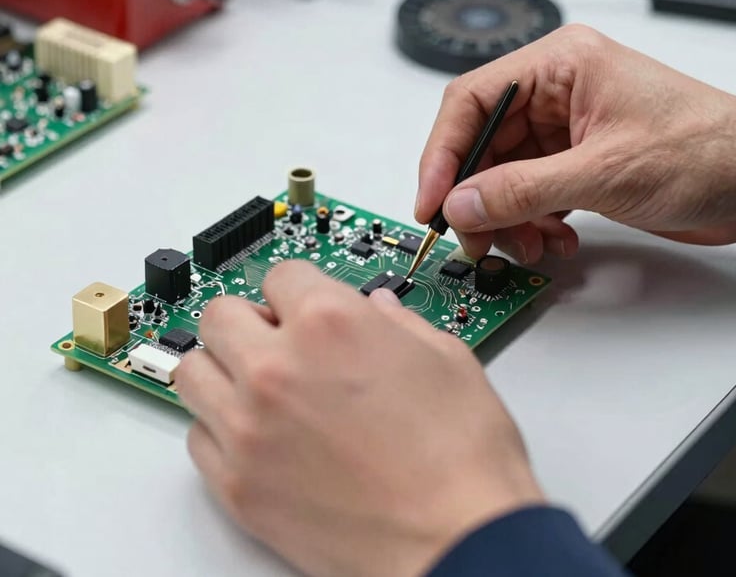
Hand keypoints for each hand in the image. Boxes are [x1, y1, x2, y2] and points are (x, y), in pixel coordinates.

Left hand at [175, 262, 543, 576]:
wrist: (458, 543)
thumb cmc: (461, 461)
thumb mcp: (446, 359)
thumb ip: (400, 322)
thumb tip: (379, 312)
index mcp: (330, 322)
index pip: (280, 274)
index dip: (298, 289)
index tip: (303, 303)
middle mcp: (277, 368)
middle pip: (220, 314)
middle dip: (250, 319)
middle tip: (277, 338)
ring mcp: (249, 429)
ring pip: (193, 371)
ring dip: (223, 368)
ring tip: (259, 384)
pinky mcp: (238, 486)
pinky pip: (197, 437)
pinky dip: (220, 429)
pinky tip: (259, 435)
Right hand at [417, 24, 735, 262]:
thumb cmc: (707, 150)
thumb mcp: (604, 172)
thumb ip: (523, 189)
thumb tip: (462, 202)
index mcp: (559, 64)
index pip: (471, 100)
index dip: (443, 152)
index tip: (432, 199)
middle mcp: (557, 91)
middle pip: (484, 143)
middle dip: (478, 195)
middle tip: (476, 236)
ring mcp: (567, 128)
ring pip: (504, 174)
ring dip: (507, 216)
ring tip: (528, 245)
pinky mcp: (579, 161)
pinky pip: (531, 192)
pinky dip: (534, 222)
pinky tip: (556, 240)